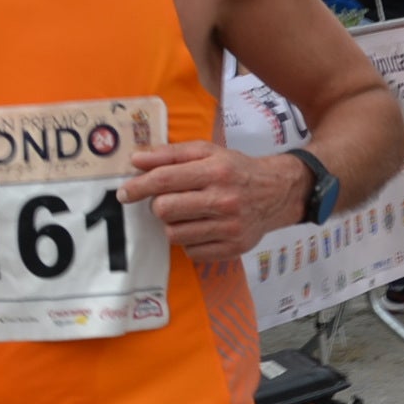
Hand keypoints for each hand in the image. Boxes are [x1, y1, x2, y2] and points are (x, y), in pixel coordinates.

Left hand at [120, 142, 300, 261]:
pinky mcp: (233, 248)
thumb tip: (136, 160)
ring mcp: (230, 227)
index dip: (138, 186)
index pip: (165, 180)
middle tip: (167, 201)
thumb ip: (171, 153)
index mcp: (216, 171)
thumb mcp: (208, 151)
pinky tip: (201, 228)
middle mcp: (224, 200)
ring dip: (173, 224)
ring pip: (174, 234)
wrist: (278, 192)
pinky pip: (191, 252)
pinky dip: (189, 241)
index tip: (125, 192)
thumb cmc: (236, 169)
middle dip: (158, 205)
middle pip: (165, 210)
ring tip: (187, 214)